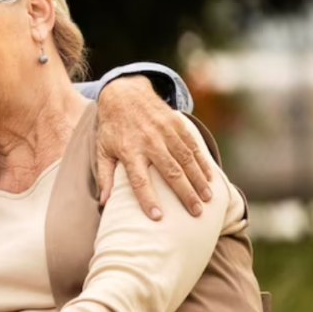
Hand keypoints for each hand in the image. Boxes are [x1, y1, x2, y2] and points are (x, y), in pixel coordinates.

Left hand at [96, 76, 212, 219]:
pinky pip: (193, 145)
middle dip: (185, 194)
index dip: (148, 199)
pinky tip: (210, 177)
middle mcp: (149, 142)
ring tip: (207, 199)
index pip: (139, 180)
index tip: (158, 217)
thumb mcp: (102, 150)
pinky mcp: (177, 124)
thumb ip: (105, 176)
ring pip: (186, 160)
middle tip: (196, 212)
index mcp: (129, 151)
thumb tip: (104, 203)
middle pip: (170, 172)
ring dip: (198, 180)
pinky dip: (203, 162)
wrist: (124, 94)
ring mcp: (165, 132)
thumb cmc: (112, 128)